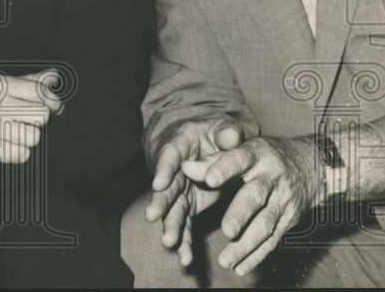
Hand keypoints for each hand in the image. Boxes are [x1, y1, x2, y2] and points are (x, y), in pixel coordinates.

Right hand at [0, 70, 63, 163]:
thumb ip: (27, 81)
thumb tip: (54, 76)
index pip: (40, 92)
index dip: (52, 101)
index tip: (55, 106)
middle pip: (42, 116)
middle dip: (36, 120)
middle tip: (22, 119)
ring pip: (34, 137)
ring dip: (26, 137)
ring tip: (10, 132)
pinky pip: (23, 154)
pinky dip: (17, 152)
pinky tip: (5, 144)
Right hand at [144, 117, 243, 265]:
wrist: (212, 144)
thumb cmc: (215, 133)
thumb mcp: (222, 127)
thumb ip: (227, 132)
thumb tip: (232, 137)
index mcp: (180, 145)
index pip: (169, 156)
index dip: (163, 169)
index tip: (158, 184)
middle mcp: (175, 170)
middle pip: (166, 187)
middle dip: (160, 202)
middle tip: (153, 216)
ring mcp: (180, 189)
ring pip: (173, 209)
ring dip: (170, 226)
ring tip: (170, 243)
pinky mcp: (188, 205)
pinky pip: (184, 223)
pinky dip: (184, 239)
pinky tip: (185, 257)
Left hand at [181, 136, 316, 276]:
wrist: (310, 166)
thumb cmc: (263, 155)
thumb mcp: (241, 149)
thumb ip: (212, 159)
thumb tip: (185, 167)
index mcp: (256, 154)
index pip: (239, 159)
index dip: (224, 168)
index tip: (209, 180)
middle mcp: (271, 177)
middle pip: (256, 196)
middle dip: (241, 214)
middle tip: (226, 230)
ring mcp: (283, 200)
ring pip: (265, 224)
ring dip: (246, 244)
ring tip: (225, 260)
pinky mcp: (289, 220)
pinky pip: (273, 240)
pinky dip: (257, 256)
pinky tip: (240, 268)